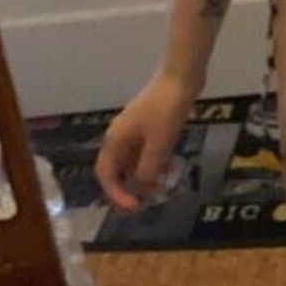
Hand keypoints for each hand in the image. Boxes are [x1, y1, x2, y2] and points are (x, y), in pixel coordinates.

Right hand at [95, 71, 197, 212]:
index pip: (106, 175)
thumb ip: (148, 168)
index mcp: (115, 141)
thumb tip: (143, 187)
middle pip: (118, 171)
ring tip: (162, 188)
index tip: (134, 207)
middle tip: (146, 204)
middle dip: (130, 189)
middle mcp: (120, 138)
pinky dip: (156, 164)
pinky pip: (147, 154)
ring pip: (134, 164)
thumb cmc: (166, 109)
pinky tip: (170, 170)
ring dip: (146, 178)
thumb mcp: (158, 143)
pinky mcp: (150, 129)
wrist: (179, 78)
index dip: (116, 194)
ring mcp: (135, 133)